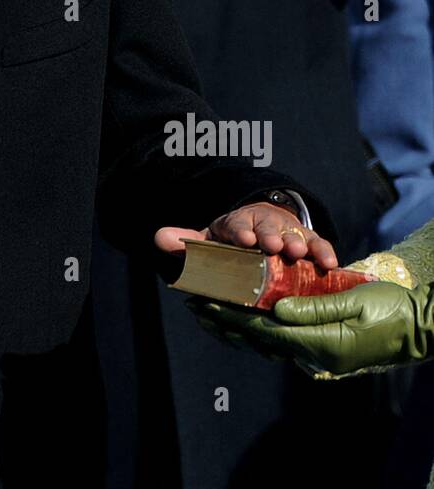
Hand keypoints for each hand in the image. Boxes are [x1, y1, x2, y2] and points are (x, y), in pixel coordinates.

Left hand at [155, 201, 337, 270]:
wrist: (263, 228)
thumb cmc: (233, 241)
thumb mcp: (210, 240)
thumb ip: (187, 242)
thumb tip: (158, 238)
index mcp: (237, 224)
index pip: (236, 225)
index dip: (240, 232)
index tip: (244, 239)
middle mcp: (264, 225)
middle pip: (267, 228)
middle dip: (271, 236)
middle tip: (275, 246)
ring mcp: (288, 233)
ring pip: (294, 236)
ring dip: (298, 244)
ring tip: (301, 254)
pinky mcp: (308, 242)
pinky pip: (318, 245)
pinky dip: (324, 252)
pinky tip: (330, 264)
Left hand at [190, 281, 433, 375]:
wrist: (421, 330)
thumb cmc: (392, 310)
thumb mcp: (354, 301)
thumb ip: (314, 306)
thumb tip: (276, 310)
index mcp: (322, 345)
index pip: (266, 330)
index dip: (234, 315)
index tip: (206, 301)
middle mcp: (316, 357)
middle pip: (262, 339)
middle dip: (227, 323)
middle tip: (196, 306)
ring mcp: (321, 358)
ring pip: (270, 343)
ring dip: (239, 328)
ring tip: (210, 314)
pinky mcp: (326, 353)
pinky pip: (285, 343)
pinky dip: (260, 332)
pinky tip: (246, 322)